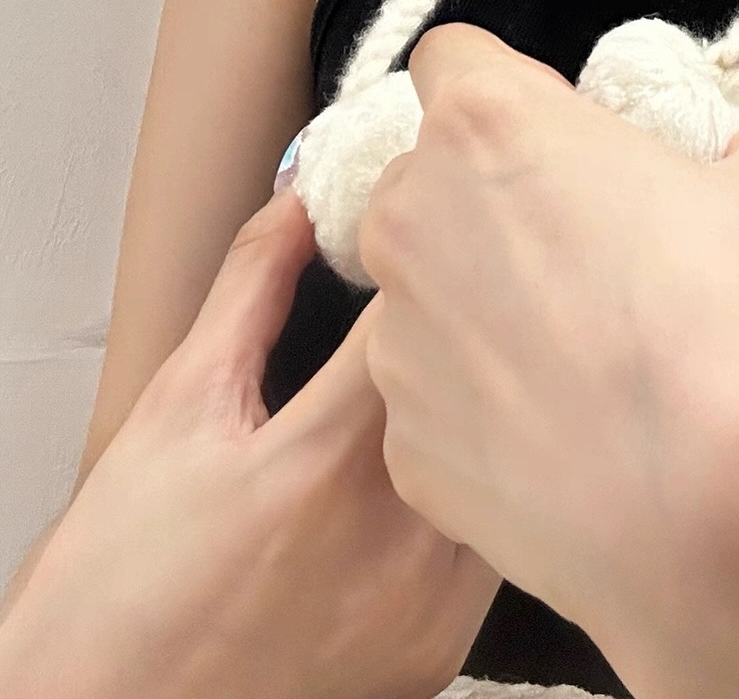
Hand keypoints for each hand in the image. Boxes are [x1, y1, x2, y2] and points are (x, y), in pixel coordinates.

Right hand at [0, 184, 499, 698]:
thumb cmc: (118, 582)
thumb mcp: (176, 411)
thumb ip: (251, 293)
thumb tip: (300, 203)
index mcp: (319, 465)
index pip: (423, 322)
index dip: (432, 263)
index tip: (431, 227)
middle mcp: (388, 543)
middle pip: (479, 392)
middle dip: (470, 330)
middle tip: (457, 288)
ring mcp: (422, 607)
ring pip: (503, 466)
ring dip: (487, 412)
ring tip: (458, 375)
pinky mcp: (437, 652)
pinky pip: (492, 544)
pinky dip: (482, 493)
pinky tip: (443, 468)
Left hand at [355, 25, 738, 681]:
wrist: (731, 513)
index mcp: (486, 124)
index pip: (453, 60)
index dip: (510, 94)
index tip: (563, 140)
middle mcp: (414, 221)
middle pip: (423, 182)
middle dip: (485, 205)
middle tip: (581, 254)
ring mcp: (399, 345)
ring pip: (425, 297)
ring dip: (482, 311)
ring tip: (584, 366)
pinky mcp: (406, 453)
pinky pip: (438, 405)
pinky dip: (487, 413)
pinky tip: (569, 443)